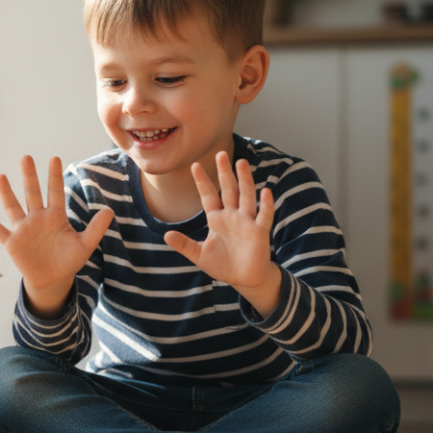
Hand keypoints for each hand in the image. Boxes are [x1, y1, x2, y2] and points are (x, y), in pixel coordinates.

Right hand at [0, 156, 113, 316]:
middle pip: (32, 194)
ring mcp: (23, 229)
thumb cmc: (68, 260)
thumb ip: (96, 229)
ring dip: (6, 194)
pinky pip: (0, 231)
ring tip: (0, 176)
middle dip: (29, 177)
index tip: (54, 158)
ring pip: (13, 208)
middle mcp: (37, 218)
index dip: (54, 176)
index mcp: (55, 216)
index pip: (55, 192)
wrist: (52, 280)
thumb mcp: (85, 245)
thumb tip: (110, 211)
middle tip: (26, 157)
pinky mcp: (12, 243)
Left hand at [163, 151, 281, 315]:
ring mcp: (247, 222)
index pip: (208, 196)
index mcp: (217, 219)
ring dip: (245, 180)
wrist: (244, 278)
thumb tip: (166, 235)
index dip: (202, 181)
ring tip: (241, 163)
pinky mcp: (259, 232)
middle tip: (220, 153)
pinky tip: (266, 191)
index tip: (194, 165)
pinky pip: (263, 216)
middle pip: (229, 189)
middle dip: (224, 172)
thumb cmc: (223, 264)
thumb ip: (184, 245)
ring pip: (246, 196)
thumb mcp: (199, 255)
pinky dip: (266, 205)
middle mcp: (232, 216)